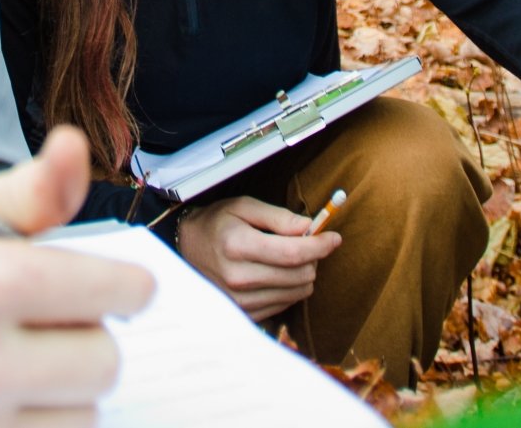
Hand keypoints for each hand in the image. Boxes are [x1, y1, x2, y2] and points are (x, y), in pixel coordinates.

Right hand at [0, 127, 155, 427]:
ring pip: (81, 415)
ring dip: (64, 386)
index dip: (125, 284)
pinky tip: (4, 391)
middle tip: (51, 317)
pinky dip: (35, 419)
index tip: (118, 284)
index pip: (113, 293)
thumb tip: (76, 149)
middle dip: (88, 334)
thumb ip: (28, 188)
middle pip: (102, 361)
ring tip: (23, 355)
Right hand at [174, 195, 341, 320]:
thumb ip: (278, 216)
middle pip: (300, 274)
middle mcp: (238, 277)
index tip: (334, 237)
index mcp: (238, 246)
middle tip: (305, 244)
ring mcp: (240, 300)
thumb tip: (308, 227)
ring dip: (303, 273)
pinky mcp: (244, 313)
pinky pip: (286, 304)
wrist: (186, 250)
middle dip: (312, 257)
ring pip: (297, 292)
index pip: (293, 253)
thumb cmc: (217, 224)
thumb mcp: (243, 207)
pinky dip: (290, 288)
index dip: (320, 245)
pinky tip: (277, 273)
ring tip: (288, 258)